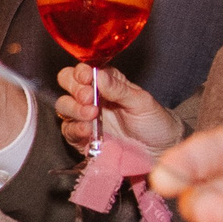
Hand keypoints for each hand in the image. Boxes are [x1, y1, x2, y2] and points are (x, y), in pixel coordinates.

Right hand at [54, 64, 180, 155]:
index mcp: (105, 83)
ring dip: (73, 108)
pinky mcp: (81, 138)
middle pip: (67, 84)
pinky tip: (87, 130)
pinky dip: (74, 129)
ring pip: (63, 106)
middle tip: (88, 97)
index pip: (83, 71)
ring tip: (91, 114)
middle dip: (74, 88)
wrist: (159, 150)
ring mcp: (84, 118)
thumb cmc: (154, 121)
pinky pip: (68, 130)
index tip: (86, 77)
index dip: (81, 72)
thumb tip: (99, 75)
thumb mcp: (141, 102)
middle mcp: (91, 98)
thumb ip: (119, 88)